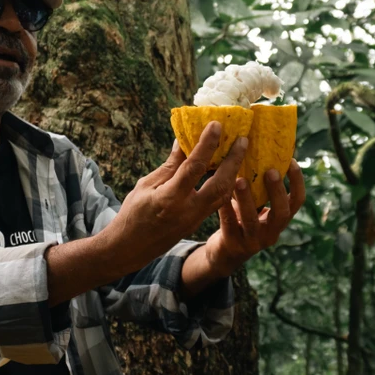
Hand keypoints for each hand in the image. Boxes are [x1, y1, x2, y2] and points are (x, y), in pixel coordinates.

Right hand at [104, 123, 245, 271]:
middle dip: (233, 161)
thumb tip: (183, 142)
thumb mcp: (145, 185)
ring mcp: (195, 219)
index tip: (217, 125)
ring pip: (224, 195)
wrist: (131, 248)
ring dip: (234, 173)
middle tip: (242, 139)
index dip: (206, 145)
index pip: (193, 167)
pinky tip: (231, 171)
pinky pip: (219, 202)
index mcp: (169, 198)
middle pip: (219, 184)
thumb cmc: (133, 213)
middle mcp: (187, 210)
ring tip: (240, 152)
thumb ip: (169, 166)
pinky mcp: (198, 223)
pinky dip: (227, 185)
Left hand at [201, 160, 305, 275]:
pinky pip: (228, 223)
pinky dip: (224, 207)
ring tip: (239, 180)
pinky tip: (219, 193)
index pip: (297, 202)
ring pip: (252, 220)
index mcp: (279, 220)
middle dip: (276, 191)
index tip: (291, 161)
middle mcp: (271, 232)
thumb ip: (258, 188)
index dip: (297, 182)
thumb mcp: (255, 206)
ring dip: (247, 199)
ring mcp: (252, 241)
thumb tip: (256, 149)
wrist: (224, 253)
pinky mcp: (232, 243)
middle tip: (270, 171)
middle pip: (281, 213)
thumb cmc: (241, 220)